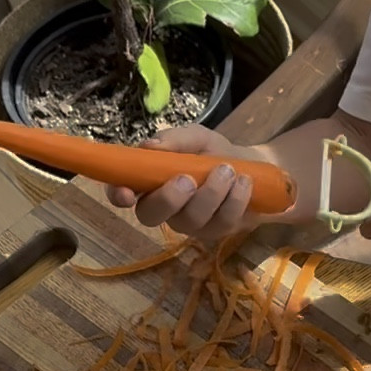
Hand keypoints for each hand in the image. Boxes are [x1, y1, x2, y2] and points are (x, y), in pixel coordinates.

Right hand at [106, 123, 261, 241]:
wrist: (253, 165)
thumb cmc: (213, 152)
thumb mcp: (196, 138)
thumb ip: (175, 139)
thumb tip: (150, 145)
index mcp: (149, 183)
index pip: (121, 194)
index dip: (118, 195)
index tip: (127, 192)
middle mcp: (165, 209)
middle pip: (150, 216)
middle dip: (168, 199)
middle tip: (189, 179)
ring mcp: (191, 224)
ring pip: (191, 220)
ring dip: (210, 194)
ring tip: (228, 170)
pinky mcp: (217, 232)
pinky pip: (222, 223)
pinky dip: (235, 200)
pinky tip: (244, 182)